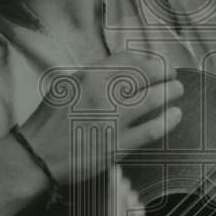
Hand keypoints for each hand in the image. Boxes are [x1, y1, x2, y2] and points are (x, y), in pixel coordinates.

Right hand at [19, 51, 183, 184]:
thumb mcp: (68, 86)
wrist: (38, 156)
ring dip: (171, 92)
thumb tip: (123, 65)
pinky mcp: (118, 145)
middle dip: (164, 72)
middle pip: (146, 74)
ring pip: (154, 99)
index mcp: (89, 76)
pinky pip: (151, 130)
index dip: (147, 59)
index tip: (155, 63)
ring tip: (177, 91)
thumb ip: (94, 75)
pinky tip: (175, 115)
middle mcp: (103, 94)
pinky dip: (168, 120)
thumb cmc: (50, 120)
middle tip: (171, 75)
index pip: (128, 59)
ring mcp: (112, 120)